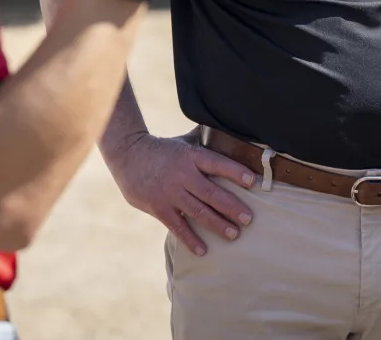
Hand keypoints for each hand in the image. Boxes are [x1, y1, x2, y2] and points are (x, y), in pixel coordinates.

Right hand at [113, 131, 256, 256]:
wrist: (128, 155)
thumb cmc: (163, 149)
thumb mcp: (184, 141)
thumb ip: (205, 140)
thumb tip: (228, 129)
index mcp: (191, 156)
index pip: (217, 163)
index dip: (235, 172)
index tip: (252, 181)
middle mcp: (183, 175)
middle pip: (211, 193)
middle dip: (231, 207)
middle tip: (248, 219)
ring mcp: (170, 193)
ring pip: (198, 212)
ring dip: (217, 225)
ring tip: (234, 234)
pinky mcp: (159, 208)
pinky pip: (177, 227)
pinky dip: (190, 240)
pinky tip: (203, 250)